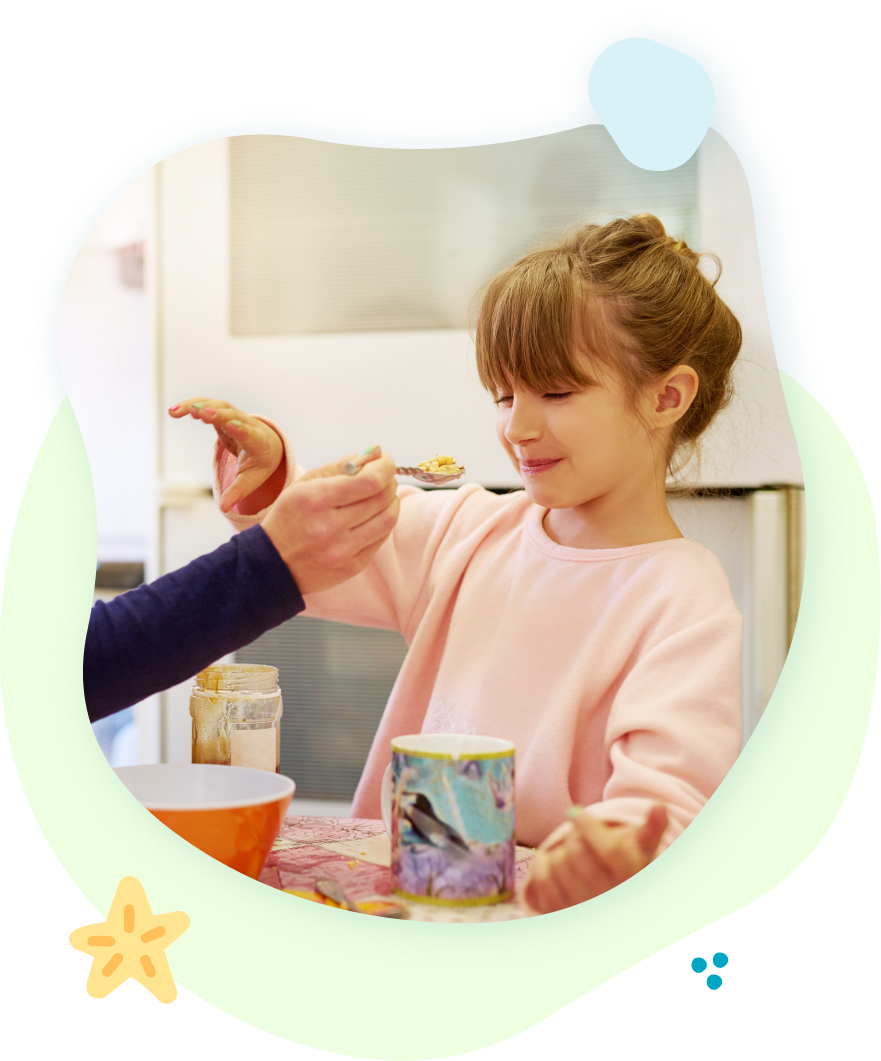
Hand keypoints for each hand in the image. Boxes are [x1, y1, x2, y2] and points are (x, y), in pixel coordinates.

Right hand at [169, 398, 284, 513]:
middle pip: (232, 415)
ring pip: (217, 406)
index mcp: (257, 442)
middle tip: (198, 412)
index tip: (232, 425)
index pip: (249, 434)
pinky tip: (174, 410)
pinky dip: (191, 406)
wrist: (268, 446)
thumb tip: (224, 508)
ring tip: (175, 411)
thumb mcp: (251, 480)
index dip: (241, 429)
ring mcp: (235, 416)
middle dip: (216, 414)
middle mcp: (247, 424)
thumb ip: (237, 493)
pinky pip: (208, 406)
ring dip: (197, 406)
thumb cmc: (260, 464)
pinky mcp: (223, 414)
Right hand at [261, 448, 400, 594]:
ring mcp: (343, 550)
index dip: (385, 467)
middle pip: (382, 498)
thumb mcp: (306, 484)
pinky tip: (372, 516)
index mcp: (316, 500)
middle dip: (388, 481)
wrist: (273, 564)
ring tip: (379, 496)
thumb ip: (342, 466)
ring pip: (388, 519)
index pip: (370, 480)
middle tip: (383, 477)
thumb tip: (376, 454)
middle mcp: (330, 527)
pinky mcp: (353, 566)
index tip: (384, 461)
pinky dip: (383, 521)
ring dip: (391, 501)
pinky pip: (382, 538)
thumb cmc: (290, 518)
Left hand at [523, 804, 667, 913]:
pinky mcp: (559, 915)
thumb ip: (652, 828)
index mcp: (631, 880)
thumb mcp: (643, 852)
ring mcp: (581, 909)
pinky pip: (543, 881)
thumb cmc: (628, 872)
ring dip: (559, 850)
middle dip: (574, 836)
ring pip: (559, 864)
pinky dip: (543, 863)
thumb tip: (660, 806)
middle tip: (577, 834)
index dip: (590, 826)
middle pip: (579, 853)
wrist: (611, 910)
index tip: (577, 811)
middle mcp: (607, 899)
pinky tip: (552, 860)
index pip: (610, 850)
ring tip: (570, 851)